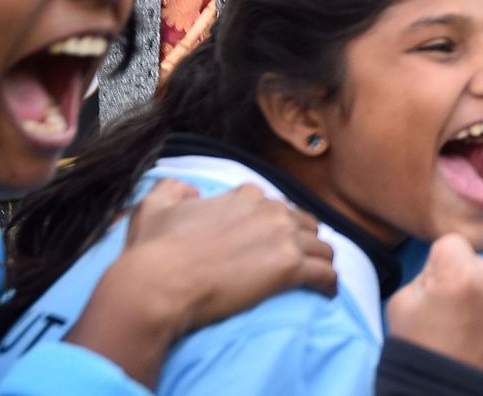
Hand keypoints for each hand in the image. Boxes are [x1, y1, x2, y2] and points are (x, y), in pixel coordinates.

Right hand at [66, 181, 336, 386]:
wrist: (158, 285)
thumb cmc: (153, 251)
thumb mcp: (153, 208)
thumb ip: (172, 188)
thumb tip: (191, 191)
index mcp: (244, 197)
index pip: (272, 204)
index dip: (274, 222)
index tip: (270, 238)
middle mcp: (270, 211)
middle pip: (303, 223)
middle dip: (302, 239)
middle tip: (296, 259)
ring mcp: (283, 238)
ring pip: (321, 247)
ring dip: (320, 260)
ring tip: (315, 276)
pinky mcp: (290, 268)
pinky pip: (326, 274)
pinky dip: (329, 283)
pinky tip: (326, 293)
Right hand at [385, 234, 482, 378]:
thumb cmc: (418, 349)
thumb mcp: (403, 301)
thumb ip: (428, 271)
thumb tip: (447, 264)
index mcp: (462, 274)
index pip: (453, 242)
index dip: (440, 262)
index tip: (436, 287)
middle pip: (477, 262)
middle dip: (464, 277)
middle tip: (450, 312)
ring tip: (466, 327)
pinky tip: (481, 336)